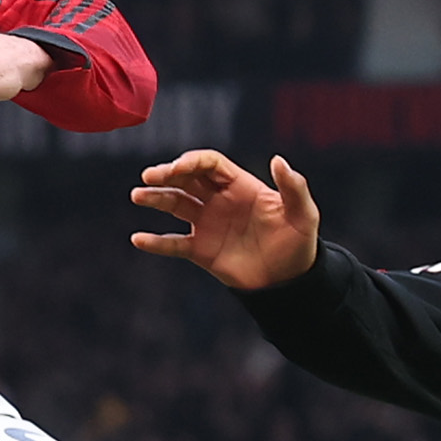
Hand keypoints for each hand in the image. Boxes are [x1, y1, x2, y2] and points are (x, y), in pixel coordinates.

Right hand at [127, 150, 322, 291]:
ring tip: (138, 196)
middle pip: (187, 179)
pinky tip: (139, 239)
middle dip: (168, 174)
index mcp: (240, 185)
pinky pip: (173, 244)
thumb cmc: (299, 243)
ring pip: (175, 204)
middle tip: (150, 176)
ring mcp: (208, 224)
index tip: (177, 168)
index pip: (209, 164)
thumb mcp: (303, 214)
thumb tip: (278, 160)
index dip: (192, 161)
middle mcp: (219, 200)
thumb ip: (294, 187)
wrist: (289, 281)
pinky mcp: (201, 250)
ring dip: (156, 198)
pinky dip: (156, 242)